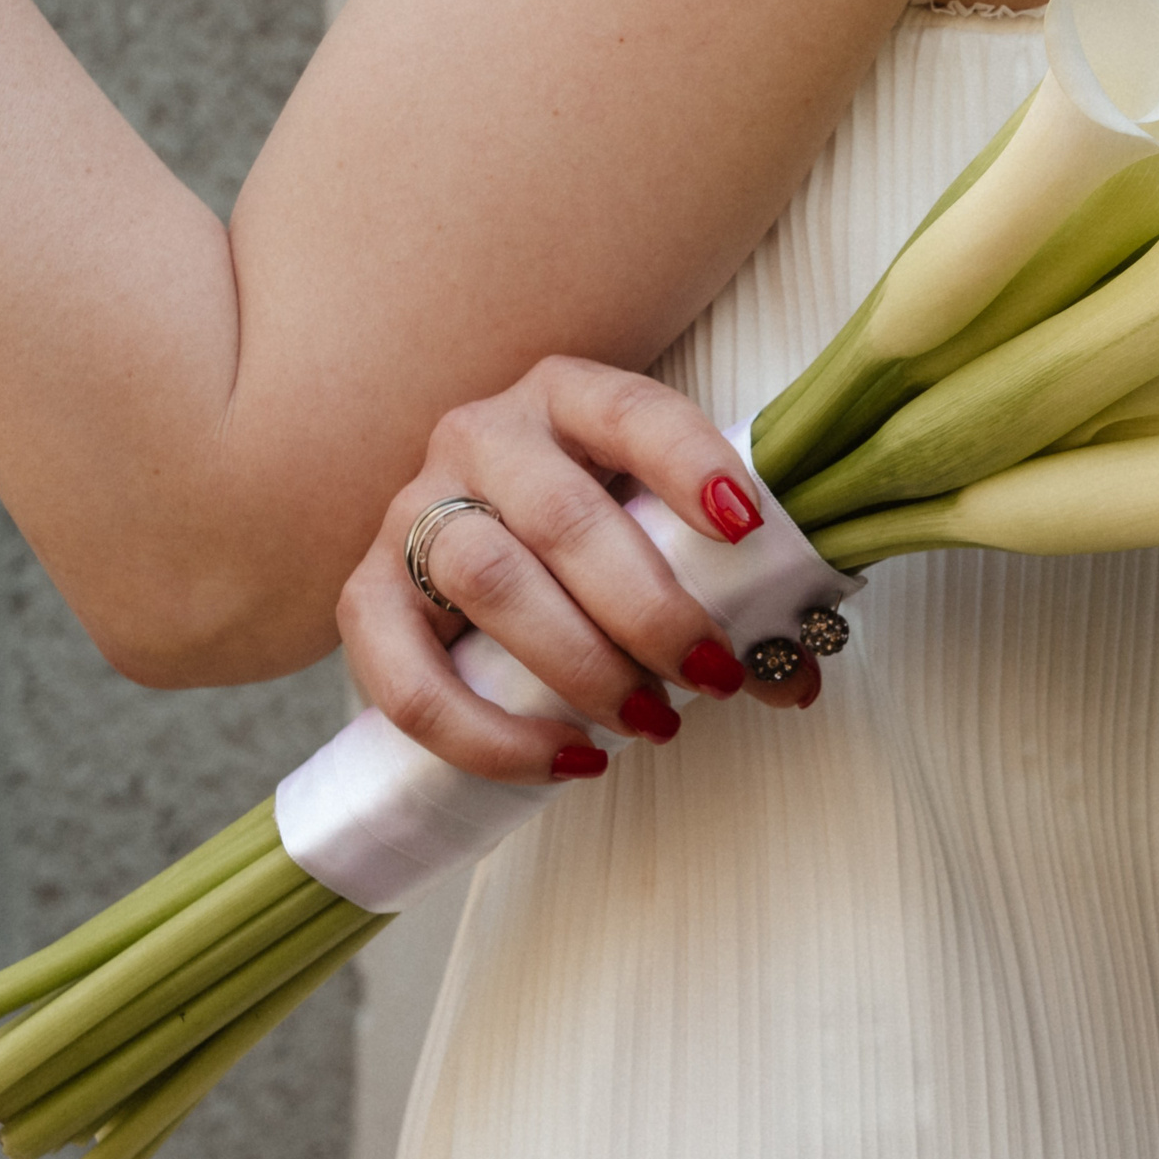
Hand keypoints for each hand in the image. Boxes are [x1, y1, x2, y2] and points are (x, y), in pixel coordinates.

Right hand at [335, 356, 821, 782]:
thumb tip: (792, 673)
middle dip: (650, 611)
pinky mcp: (367, 594)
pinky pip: (406, 673)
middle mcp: (484, 437)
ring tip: (651, 724)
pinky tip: (564, 760)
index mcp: (568, 398)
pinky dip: (487, 732)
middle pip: (564, 518)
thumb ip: (726, 587)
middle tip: (715, 676)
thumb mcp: (656, 530)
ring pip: (488, 580)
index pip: (633, 412)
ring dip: (579, 666)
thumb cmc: (592, 540)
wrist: (468, 550)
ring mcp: (416, 509)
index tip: (749, 529)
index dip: (690, 464)